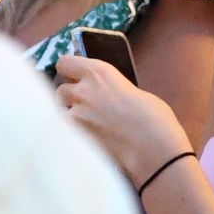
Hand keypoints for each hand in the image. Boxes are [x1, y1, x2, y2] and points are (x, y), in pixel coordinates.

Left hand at [56, 55, 187, 184]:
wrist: (154, 150)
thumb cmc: (154, 120)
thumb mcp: (133, 93)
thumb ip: (110, 91)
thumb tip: (102, 97)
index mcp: (99, 73)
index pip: (65, 63)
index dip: (69, 71)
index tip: (73, 76)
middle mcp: (83, 91)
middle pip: (60, 89)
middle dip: (69, 97)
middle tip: (84, 106)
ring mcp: (75, 116)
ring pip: (59, 112)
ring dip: (68, 116)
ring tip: (87, 126)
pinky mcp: (74, 139)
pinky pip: (64, 134)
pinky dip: (71, 136)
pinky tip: (86, 141)